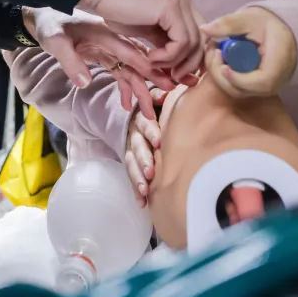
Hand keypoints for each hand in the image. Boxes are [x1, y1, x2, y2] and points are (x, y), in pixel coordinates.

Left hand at [24, 7, 164, 118]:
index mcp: (104, 34)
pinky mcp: (104, 55)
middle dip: (151, 82)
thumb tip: (85, 83)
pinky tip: (127, 104)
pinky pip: (120, 72)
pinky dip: (125, 88)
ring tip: (149, 111)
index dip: (146, 67)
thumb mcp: (54, 41)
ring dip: (141, 89)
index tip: (163, 81)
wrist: (42, 17)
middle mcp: (111, 40)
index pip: (130, 52)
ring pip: (130, 70)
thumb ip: (70, 61)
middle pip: (136, 63)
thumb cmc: (49, 25)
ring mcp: (109, 48)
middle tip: (166, 98)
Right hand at [78, 0, 203, 80]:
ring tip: (153, 64)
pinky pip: (181, 41)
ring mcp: (179, 0)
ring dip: (175, 61)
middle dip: (190, 63)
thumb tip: (183, 65)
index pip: (201, 32)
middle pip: (202, 38)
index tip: (180, 72)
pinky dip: (168, 56)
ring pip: (193, 42)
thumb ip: (166, 41)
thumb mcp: (147, 29)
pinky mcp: (170, 7)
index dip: (194, 56)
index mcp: (179, 0)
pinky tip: (151, 58)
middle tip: (173, 78)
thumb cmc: (116, 10)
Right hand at [125, 88, 166, 206]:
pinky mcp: (130, 163)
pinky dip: (135, 190)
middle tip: (151, 172)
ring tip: (145, 191)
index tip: (159, 141)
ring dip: (137, 178)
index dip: (151, 132)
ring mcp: (131, 150)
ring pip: (131, 164)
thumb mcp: (156, 99)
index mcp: (143, 118)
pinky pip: (131, 177)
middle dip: (143, 160)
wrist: (134, 115)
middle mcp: (134, 134)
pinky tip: (141, 203)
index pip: (146, 124)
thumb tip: (166, 93)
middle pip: (137, 146)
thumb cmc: (155, 108)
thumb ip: (161, 96)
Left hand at [200, 8, 296, 97]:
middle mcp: (271, 85)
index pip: (257, 83)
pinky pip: (235, 86)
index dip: (234, 75)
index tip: (219, 55)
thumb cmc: (270, 25)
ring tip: (214, 50)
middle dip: (219, 72)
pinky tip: (219, 57)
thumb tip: (203, 28)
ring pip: (234, 90)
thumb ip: (228, 24)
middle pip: (239, 90)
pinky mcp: (253, 88)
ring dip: (218, 72)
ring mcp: (261, 90)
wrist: (283, 34)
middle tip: (212, 49)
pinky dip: (223, 74)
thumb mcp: (251, 18)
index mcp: (277, 68)